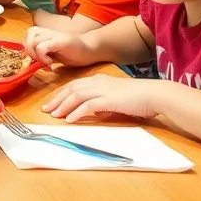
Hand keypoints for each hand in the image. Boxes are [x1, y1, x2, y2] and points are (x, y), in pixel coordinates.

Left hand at [23, 27, 95, 66]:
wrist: (91, 49)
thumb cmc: (72, 52)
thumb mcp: (52, 54)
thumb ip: (41, 54)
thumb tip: (28, 60)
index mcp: (44, 34)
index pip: (26, 35)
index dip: (27, 48)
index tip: (34, 60)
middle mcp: (47, 32)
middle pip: (28, 35)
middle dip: (29, 50)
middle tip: (39, 61)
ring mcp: (53, 35)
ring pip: (33, 41)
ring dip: (36, 55)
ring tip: (46, 62)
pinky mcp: (59, 41)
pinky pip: (42, 47)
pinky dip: (42, 56)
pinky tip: (51, 63)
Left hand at [43, 74, 170, 122]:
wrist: (154, 94)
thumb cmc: (138, 98)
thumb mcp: (115, 98)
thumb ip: (102, 103)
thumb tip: (92, 113)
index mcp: (98, 80)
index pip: (74, 85)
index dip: (61, 94)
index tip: (51, 103)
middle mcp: (97, 82)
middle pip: (70, 89)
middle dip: (56, 99)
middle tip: (46, 110)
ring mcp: (102, 90)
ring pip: (76, 96)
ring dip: (63, 106)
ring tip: (54, 115)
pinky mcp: (109, 100)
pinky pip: (88, 106)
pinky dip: (77, 112)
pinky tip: (70, 120)